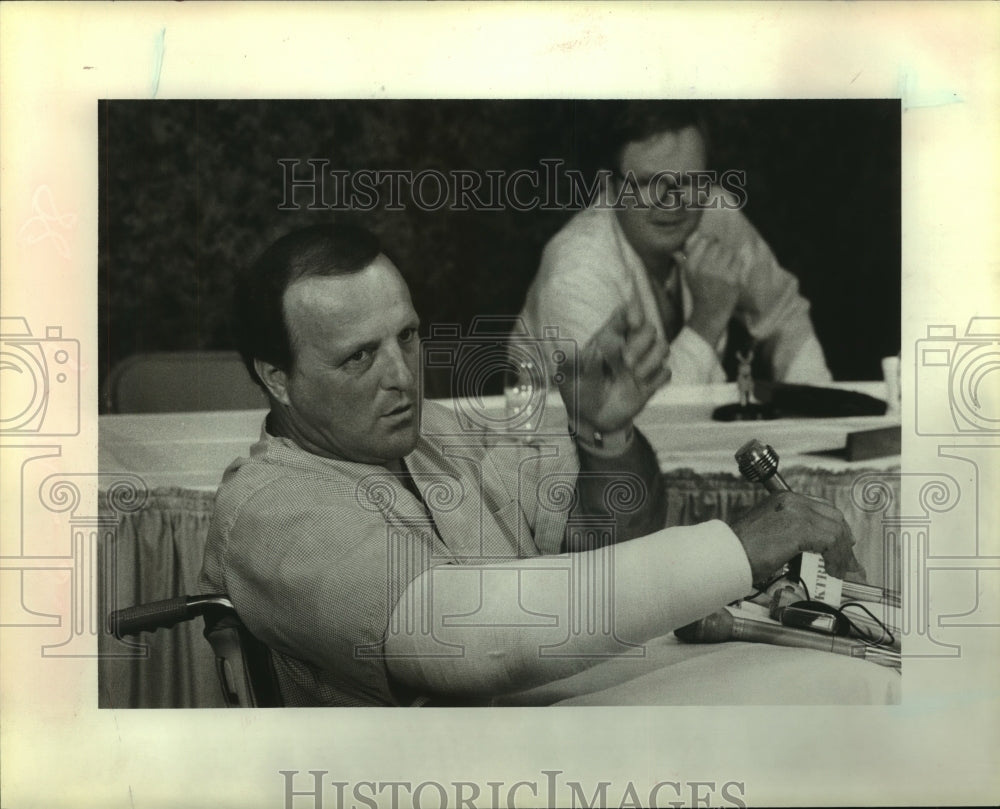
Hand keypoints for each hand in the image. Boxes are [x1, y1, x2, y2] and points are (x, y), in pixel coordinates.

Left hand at [557, 302, 670, 433]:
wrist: (591, 418)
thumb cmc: (577, 390)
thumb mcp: (567, 378)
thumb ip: (571, 363)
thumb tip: (586, 351)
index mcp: (607, 337)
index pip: (624, 314)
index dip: (634, 309)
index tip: (634, 321)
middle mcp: (628, 346)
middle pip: (649, 329)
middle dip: (641, 343)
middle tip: (626, 362)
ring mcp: (642, 363)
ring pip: (663, 346)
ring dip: (652, 360)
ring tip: (634, 376)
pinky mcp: (651, 382)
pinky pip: (665, 372)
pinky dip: (656, 378)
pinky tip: (642, 387)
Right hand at [681, 232, 745, 346]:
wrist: (709, 313)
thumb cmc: (700, 292)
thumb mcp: (688, 275)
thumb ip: (687, 259)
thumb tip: (686, 245)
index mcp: (691, 265)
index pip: (704, 241)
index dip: (710, 243)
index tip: (712, 250)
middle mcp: (704, 267)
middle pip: (718, 245)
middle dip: (720, 251)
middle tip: (720, 261)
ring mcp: (719, 273)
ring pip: (729, 251)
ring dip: (730, 257)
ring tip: (726, 267)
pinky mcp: (732, 278)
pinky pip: (738, 261)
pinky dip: (737, 265)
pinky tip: (732, 273)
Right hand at [729, 491, 863, 582]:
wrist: (728, 554)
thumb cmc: (742, 548)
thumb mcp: (769, 530)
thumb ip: (791, 530)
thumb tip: (814, 544)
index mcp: (784, 498)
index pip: (822, 508)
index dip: (836, 527)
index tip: (842, 545)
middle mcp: (792, 500)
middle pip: (834, 517)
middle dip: (844, 541)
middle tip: (847, 561)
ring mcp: (797, 512)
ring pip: (836, 530)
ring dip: (842, 554)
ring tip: (839, 571)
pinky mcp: (800, 528)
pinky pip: (831, 542)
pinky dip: (837, 558)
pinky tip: (833, 570)